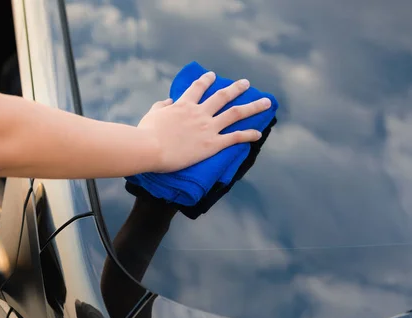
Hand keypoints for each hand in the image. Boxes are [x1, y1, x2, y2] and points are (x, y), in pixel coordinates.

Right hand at [138, 71, 270, 172]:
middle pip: (223, 96)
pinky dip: (248, 134)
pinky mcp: (212, 143)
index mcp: (183, 105)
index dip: (206, 80)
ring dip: (252, 106)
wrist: (149, 148)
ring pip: (235, 113)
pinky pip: (234, 137)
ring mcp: (208, 127)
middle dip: (236, 88)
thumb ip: (161, 106)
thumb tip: (168, 101)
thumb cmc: (146, 133)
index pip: (198, 88)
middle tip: (246, 83)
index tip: (212, 75)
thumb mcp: (151, 114)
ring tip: (265, 102)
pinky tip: (259, 134)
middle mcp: (199, 112)